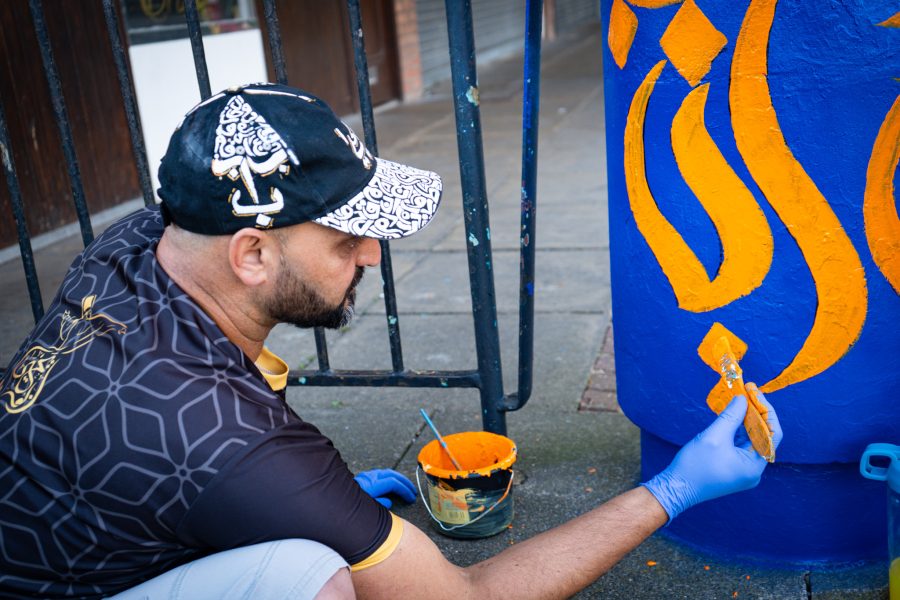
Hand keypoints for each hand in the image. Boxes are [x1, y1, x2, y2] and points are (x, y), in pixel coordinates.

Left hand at [354, 469, 416, 508]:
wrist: (333, 499)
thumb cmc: (349, 507)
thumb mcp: (366, 509)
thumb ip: (379, 505)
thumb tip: (389, 501)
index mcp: (372, 484)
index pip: (393, 483)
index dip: (404, 490)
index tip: (411, 497)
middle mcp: (370, 477)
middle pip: (393, 475)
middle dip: (405, 482)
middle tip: (413, 491)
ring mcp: (367, 475)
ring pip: (387, 472)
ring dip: (398, 479)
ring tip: (406, 487)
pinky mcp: (364, 476)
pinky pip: (381, 474)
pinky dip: (390, 477)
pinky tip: (393, 484)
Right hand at [642, 393, 782, 521]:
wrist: (676, 488)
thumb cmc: (695, 465)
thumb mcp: (714, 436)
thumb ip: (731, 416)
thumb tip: (743, 399)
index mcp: (754, 466)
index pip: (772, 434)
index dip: (766, 411)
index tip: (754, 392)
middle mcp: (753, 470)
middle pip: (763, 436)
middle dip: (755, 413)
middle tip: (746, 392)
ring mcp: (743, 470)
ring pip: (751, 440)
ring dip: (746, 420)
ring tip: (739, 400)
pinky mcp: (733, 467)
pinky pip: (741, 445)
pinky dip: (738, 430)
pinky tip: (732, 415)